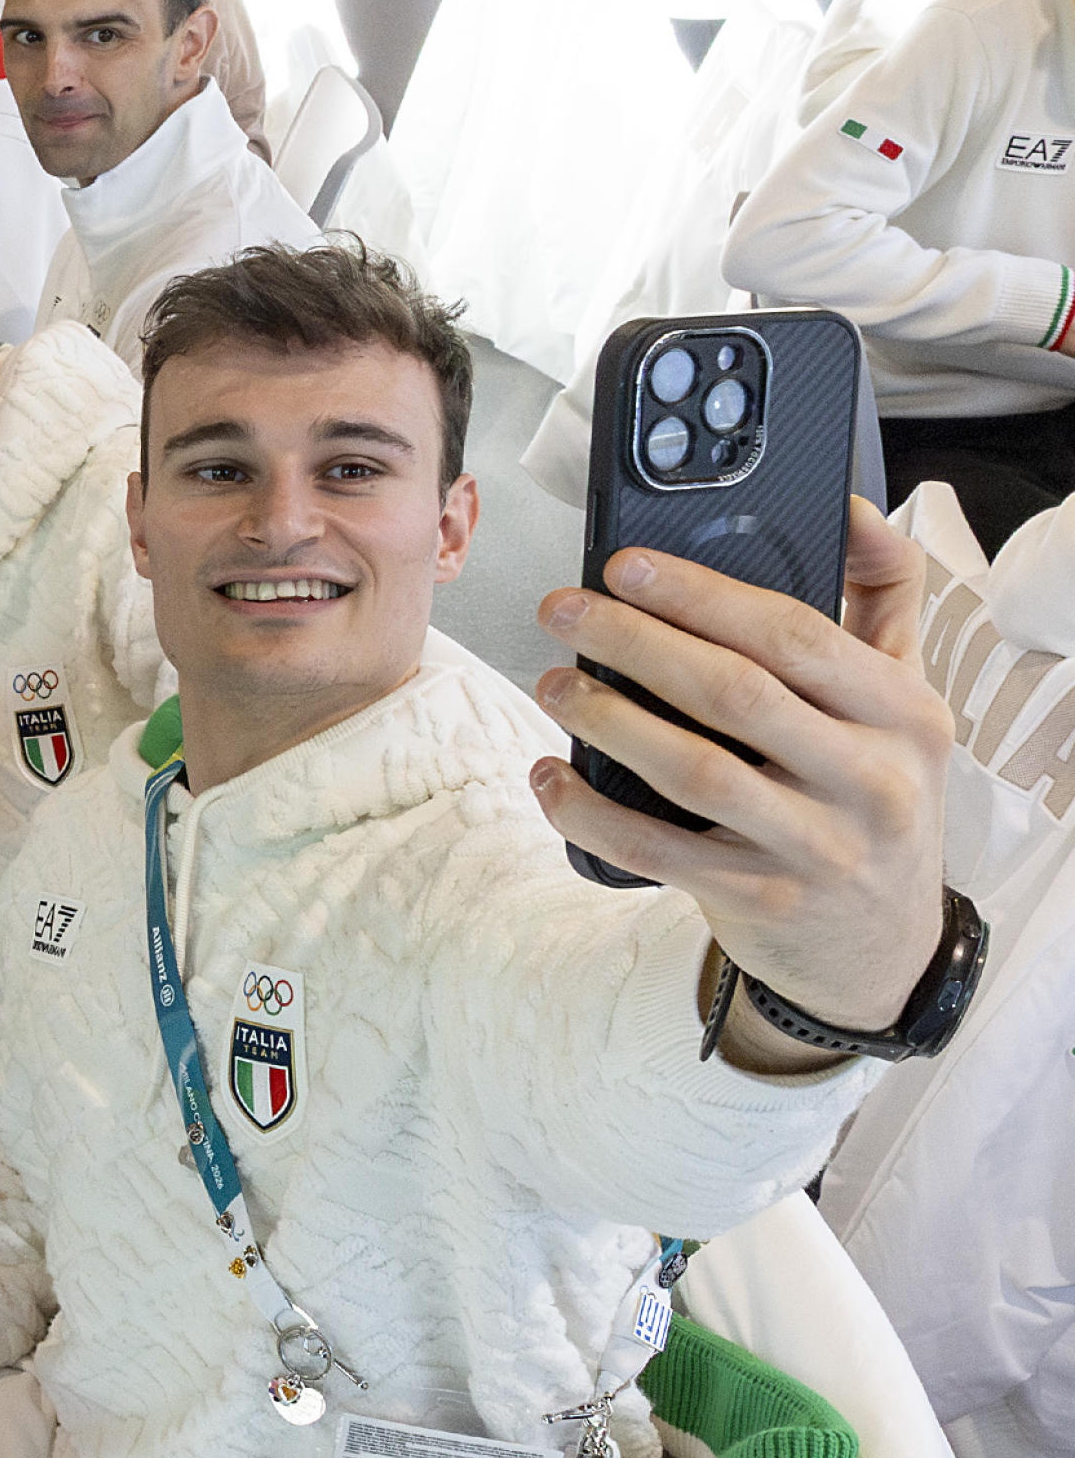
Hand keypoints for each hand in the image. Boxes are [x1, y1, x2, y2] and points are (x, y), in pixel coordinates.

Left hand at [529, 499, 951, 1072]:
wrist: (884, 950)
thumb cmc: (876, 794)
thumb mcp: (906, 699)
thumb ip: (886, 596)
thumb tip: (853, 507)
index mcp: (904, 714)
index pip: (795, 635)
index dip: (702, 594)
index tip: (626, 565)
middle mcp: (870, 781)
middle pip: (734, 693)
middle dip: (633, 640)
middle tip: (563, 608)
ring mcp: (816, 848)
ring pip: (692, 770)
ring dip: (606, 718)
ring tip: (554, 682)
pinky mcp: (758, 900)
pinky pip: (655, 850)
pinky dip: (589, 810)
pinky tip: (551, 775)